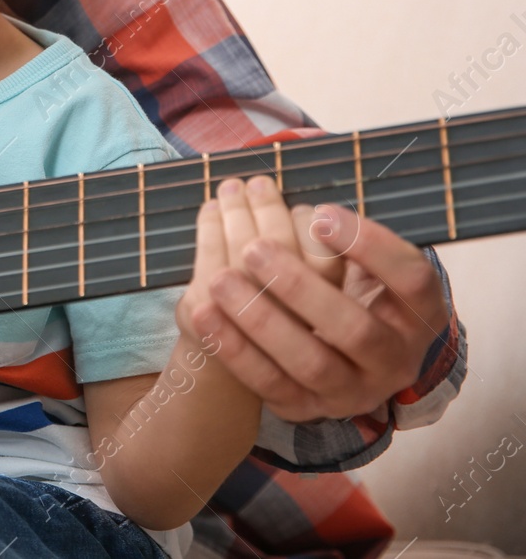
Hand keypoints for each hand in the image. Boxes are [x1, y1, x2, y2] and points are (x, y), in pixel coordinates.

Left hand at [184, 187, 449, 421]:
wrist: (337, 360)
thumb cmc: (348, 291)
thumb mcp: (364, 265)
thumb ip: (344, 241)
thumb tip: (306, 213)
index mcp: (420, 313)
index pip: (411, 278)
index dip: (370, 245)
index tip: (320, 213)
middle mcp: (395, 359)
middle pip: (356, 330)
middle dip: (301, 288)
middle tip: (254, 248)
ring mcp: (354, 392)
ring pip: (311, 362)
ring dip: (262, 320)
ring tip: (220, 279)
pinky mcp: (308, 410)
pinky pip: (269, 384)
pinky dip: (234, 348)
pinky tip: (203, 311)